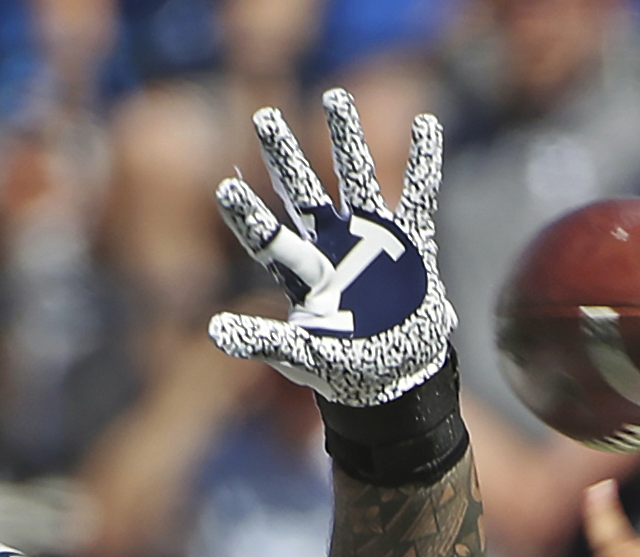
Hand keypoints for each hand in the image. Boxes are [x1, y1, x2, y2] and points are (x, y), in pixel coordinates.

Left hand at [208, 88, 452, 407]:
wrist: (392, 378)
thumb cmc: (341, 371)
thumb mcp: (300, 359)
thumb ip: (261, 342)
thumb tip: (213, 332)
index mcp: (302, 275)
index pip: (267, 238)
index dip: (248, 215)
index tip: (224, 188)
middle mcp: (330, 247)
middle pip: (303, 193)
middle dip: (285, 156)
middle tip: (264, 116)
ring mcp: (369, 240)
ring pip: (356, 178)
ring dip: (347, 138)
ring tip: (335, 95)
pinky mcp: (410, 244)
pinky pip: (419, 195)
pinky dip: (424, 162)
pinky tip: (426, 123)